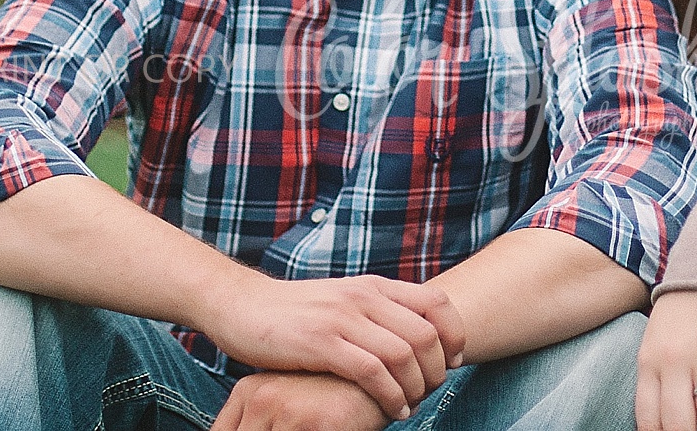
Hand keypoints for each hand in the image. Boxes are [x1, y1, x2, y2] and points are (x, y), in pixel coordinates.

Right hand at [200, 273, 465, 420]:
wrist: (241, 306)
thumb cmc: (293, 313)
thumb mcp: (342, 302)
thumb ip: (376, 313)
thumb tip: (415, 339)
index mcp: (373, 286)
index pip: (437, 302)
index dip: (455, 335)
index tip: (454, 363)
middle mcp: (363, 297)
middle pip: (427, 335)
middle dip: (438, 372)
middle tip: (431, 394)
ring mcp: (342, 318)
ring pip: (404, 355)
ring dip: (416, 389)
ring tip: (410, 407)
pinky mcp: (321, 342)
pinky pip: (372, 372)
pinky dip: (390, 396)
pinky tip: (391, 411)